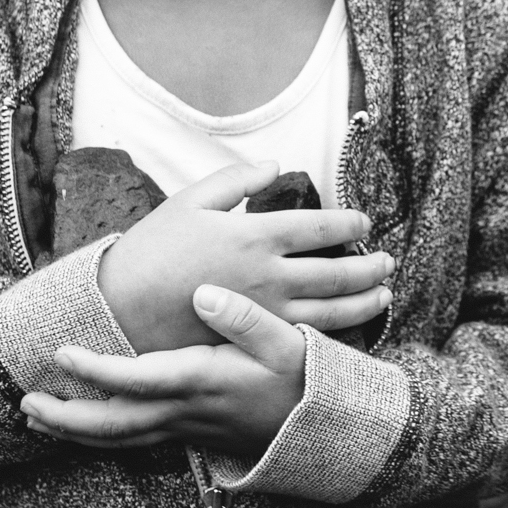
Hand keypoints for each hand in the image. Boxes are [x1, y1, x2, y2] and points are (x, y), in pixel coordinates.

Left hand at [21, 285, 306, 457]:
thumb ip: (244, 317)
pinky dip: (100, 438)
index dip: (93, 368)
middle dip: (65, 416)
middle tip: (25, 404)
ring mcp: (185, 428)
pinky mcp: (189, 435)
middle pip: (111, 424)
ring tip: (36, 421)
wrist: (322, 426)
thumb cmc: (303, 376)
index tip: (60, 352)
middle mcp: (185, 411)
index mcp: (201, 381)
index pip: (134, 380)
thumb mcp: (285, 339)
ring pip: (118, 440)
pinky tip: (82, 430)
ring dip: (74, 432)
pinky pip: (134, 442)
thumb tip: (204, 294)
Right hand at [97, 160, 392, 352]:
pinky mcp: (253, 342)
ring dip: (364, 302)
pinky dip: (335, 331)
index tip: (364, 221)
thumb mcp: (190, 201)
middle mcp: (268, 276)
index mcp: (255, 236)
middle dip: (369, 267)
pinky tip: (348, 327)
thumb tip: (275, 165)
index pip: (320, 229)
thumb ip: (236, 180)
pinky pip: (306, 337)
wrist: (119, 309)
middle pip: (337, 273)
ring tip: (384, 294)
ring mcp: (264, 314)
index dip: (349, 224)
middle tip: (387, 261)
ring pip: (331, 311)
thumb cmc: (152, 250)